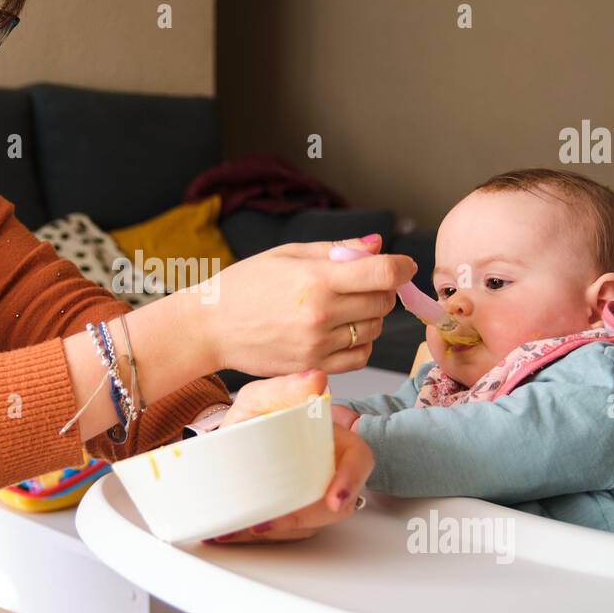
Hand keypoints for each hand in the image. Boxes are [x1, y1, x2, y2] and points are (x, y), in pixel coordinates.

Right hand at [195, 234, 416, 377]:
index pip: (383, 273)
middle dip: (381, 290)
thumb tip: (378, 245)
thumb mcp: (289, 254)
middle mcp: (320, 314)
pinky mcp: (313, 367)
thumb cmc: (246, 285)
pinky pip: (359, 357)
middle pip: (383, 302)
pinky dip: (359, 343)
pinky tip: (340, 331)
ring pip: (374, 330)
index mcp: (316, 279)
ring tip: (342, 307)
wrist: (210, 326)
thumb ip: (338, 249)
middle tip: (361, 284)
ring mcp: (317, 345)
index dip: (402, 267)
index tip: (403, 266)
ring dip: (369, 317)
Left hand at [207, 371, 374, 543]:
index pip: (357, 462)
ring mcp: (312, 496)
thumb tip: (315, 380)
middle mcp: (328, 472)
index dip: (349, 481)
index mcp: (333, 441)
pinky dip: (256, 535)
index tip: (334, 500)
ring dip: (274, 532)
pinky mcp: (293, 516)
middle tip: (263, 522)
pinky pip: (284, 533)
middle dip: (299, 519)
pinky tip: (231, 532)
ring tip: (239, 528)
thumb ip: (285, 387)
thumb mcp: (262, 398)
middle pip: (331, 506)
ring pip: (307, 525)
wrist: (228, 439)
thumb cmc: (254, 417)